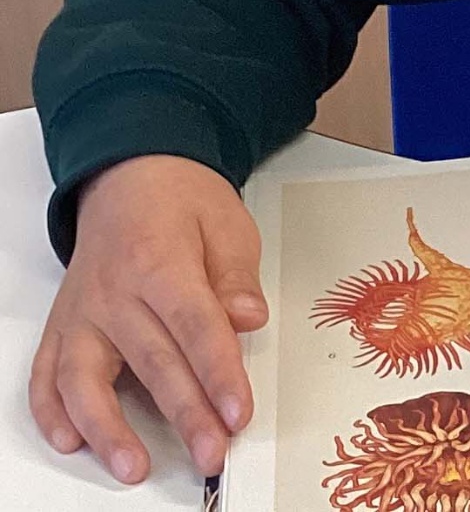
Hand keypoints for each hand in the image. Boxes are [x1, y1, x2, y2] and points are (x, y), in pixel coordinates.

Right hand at [29, 155, 266, 484]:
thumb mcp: (228, 225)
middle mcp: (114, 291)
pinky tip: (70, 440)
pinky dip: (51, 411)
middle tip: (210, 453)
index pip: (194, 327)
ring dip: (107, 429)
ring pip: (85, 378)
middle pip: (151, 362)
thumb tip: (249, 318)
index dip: (218, 373)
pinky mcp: (63, 324)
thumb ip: (236, 278)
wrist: (132, 176)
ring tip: (133, 467)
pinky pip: (46, 373)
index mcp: (161, 262)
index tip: (238, 413)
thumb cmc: (184, 202)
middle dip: (184, 414)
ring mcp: (82, 311)